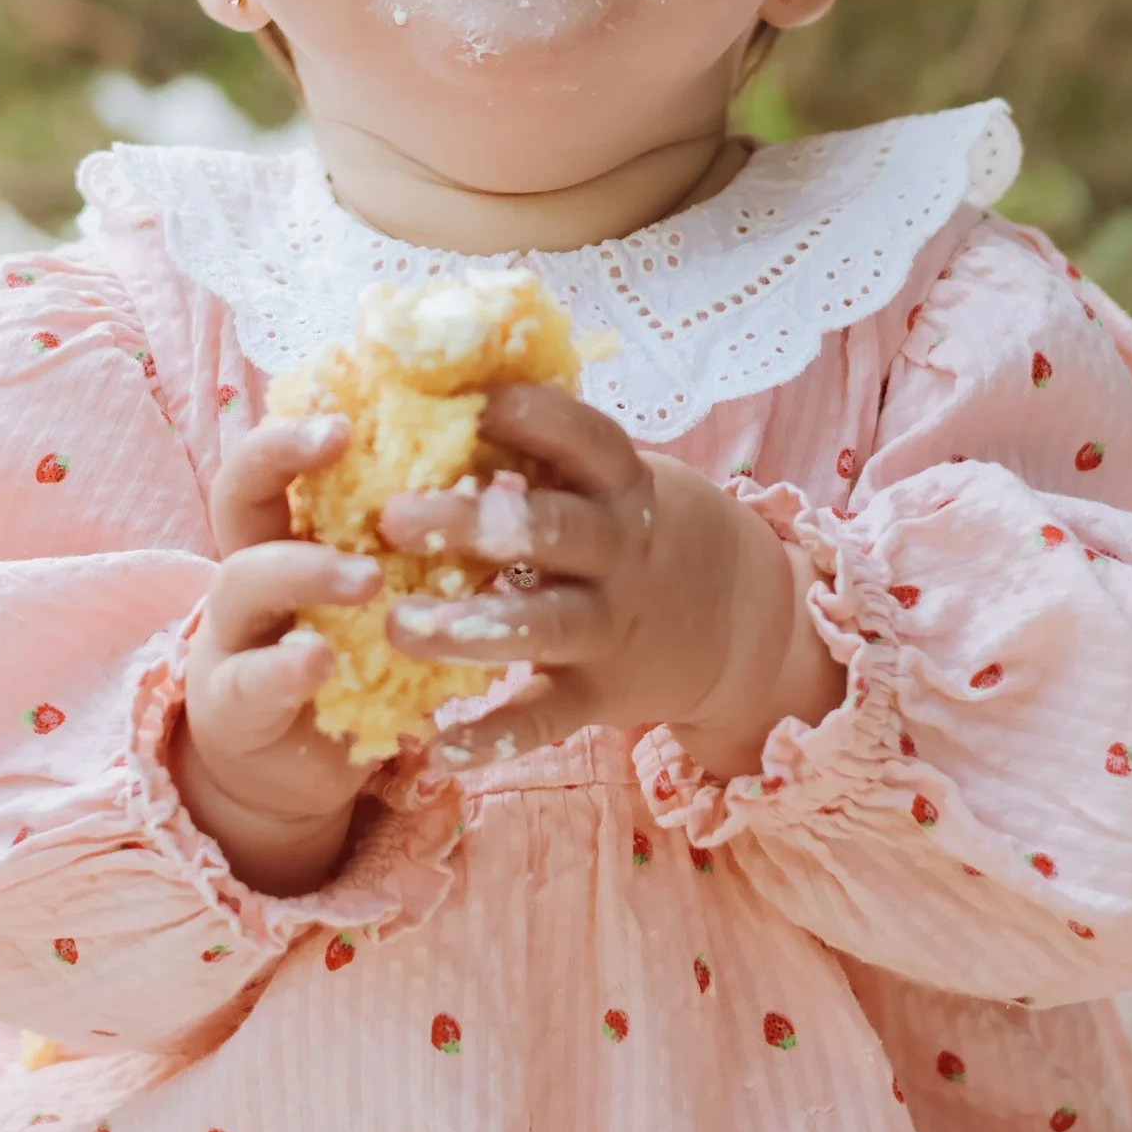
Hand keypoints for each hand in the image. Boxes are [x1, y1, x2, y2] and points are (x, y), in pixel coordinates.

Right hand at [171, 412, 384, 895]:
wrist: (296, 763)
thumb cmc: (351, 650)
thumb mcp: (379, 582)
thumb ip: (410, 533)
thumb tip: (495, 457)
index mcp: (286, 528)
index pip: (280, 451)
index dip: (303, 422)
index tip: (350, 408)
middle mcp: (248, 568)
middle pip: (237, 494)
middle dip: (278, 457)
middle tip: (341, 443)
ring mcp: (233, 636)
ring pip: (243, 583)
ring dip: (306, 569)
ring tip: (367, 575)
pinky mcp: (235, 707)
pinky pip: (251, 681)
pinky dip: (286, 669)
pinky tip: (321, 662)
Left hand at [379, 386, 842, 776]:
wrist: (737, 616)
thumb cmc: (634, 523)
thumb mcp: (611, 476)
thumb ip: (539, 446)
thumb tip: (430, 383)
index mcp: (620, 480)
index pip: (581, 435)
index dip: (527, 415)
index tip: (463, 402)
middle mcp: (619, 548)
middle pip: (552, 529)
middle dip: (475, 523)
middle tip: (393, 516)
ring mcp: (611, 624)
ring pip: (543, 625)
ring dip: (471, 626)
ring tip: (400, 626)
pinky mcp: (601, 694)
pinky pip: (547, 718)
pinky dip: (496, 737)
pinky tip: (439, 748)